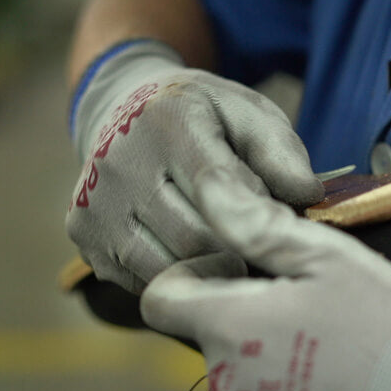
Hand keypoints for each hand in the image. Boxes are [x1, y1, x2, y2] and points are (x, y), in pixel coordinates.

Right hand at [67, 40, 322, 292]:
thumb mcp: (247, 113)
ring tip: (232, 259)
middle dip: (237, 251)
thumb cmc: (200, 117)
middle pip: (194, 239)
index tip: (280, 232)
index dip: (255, 218)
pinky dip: (174, 277)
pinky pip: (140, 281)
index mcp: (167, 120)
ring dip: (207, 273)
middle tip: (262, 254)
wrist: (124, 109)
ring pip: (166, 269)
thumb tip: (306, 197)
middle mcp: (118, 160)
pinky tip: (192, 259)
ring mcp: (94, 202)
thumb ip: (279, 151)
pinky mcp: (84, 234)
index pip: (216, 188)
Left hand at [140, 167, 390, 390]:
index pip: (160, 296)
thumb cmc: (384, 330)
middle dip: (237, 305)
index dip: (190, 273)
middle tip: (296, 294)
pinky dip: (277, 383)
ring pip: (232, 364)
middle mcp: (223, 380)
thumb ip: (254, 223)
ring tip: (319, 334)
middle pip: (201, 328)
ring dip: (260, 345)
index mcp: (227, 327)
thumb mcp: (324, 257)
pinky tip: (325, 371)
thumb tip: (209, 188)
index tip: (236, 266)